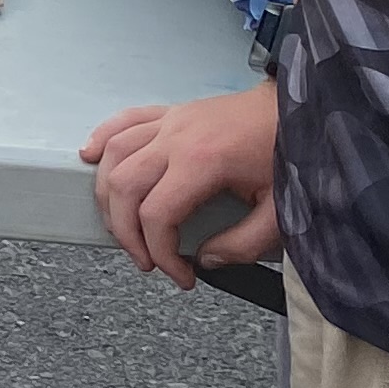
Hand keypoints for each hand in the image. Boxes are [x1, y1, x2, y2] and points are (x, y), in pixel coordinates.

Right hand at [81, 83, 281, 289]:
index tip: (182, 277)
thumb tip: (205, 261)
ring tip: (119, 225)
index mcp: (202, 162)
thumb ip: (242, 245)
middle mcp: (175, 138)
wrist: (297, 110)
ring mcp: (170, 121)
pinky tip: (91, 157)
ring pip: (115, 154)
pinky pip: (124, 121)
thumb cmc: (290, 155)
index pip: (157, 214)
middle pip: (123, 185)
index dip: (161, 253)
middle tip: (145, 260)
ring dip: (107, 193)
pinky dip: (102, 138)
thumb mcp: (278, 211)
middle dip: (124, 231)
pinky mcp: (171, 112)